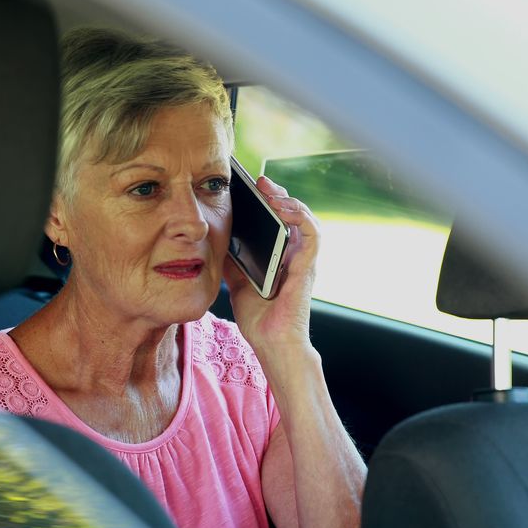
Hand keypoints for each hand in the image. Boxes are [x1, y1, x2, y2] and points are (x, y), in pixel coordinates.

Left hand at [223, 176, 319, 356]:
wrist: (271, 344)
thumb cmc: (259, 319)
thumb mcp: (237, 283)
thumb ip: (233, 262)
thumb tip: (216, 241)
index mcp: (282, 257)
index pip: (280, 221)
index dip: (269, 201)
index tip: (250, 188)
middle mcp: (295, 255)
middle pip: (293, 214)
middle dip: (277, 194)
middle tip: (258, 182)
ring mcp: (304, 260)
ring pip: (305, 218)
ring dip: (289, 200)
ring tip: (269, 190)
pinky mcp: (308, 266)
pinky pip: (312, 233)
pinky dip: (300, 216)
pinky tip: (282, 208)